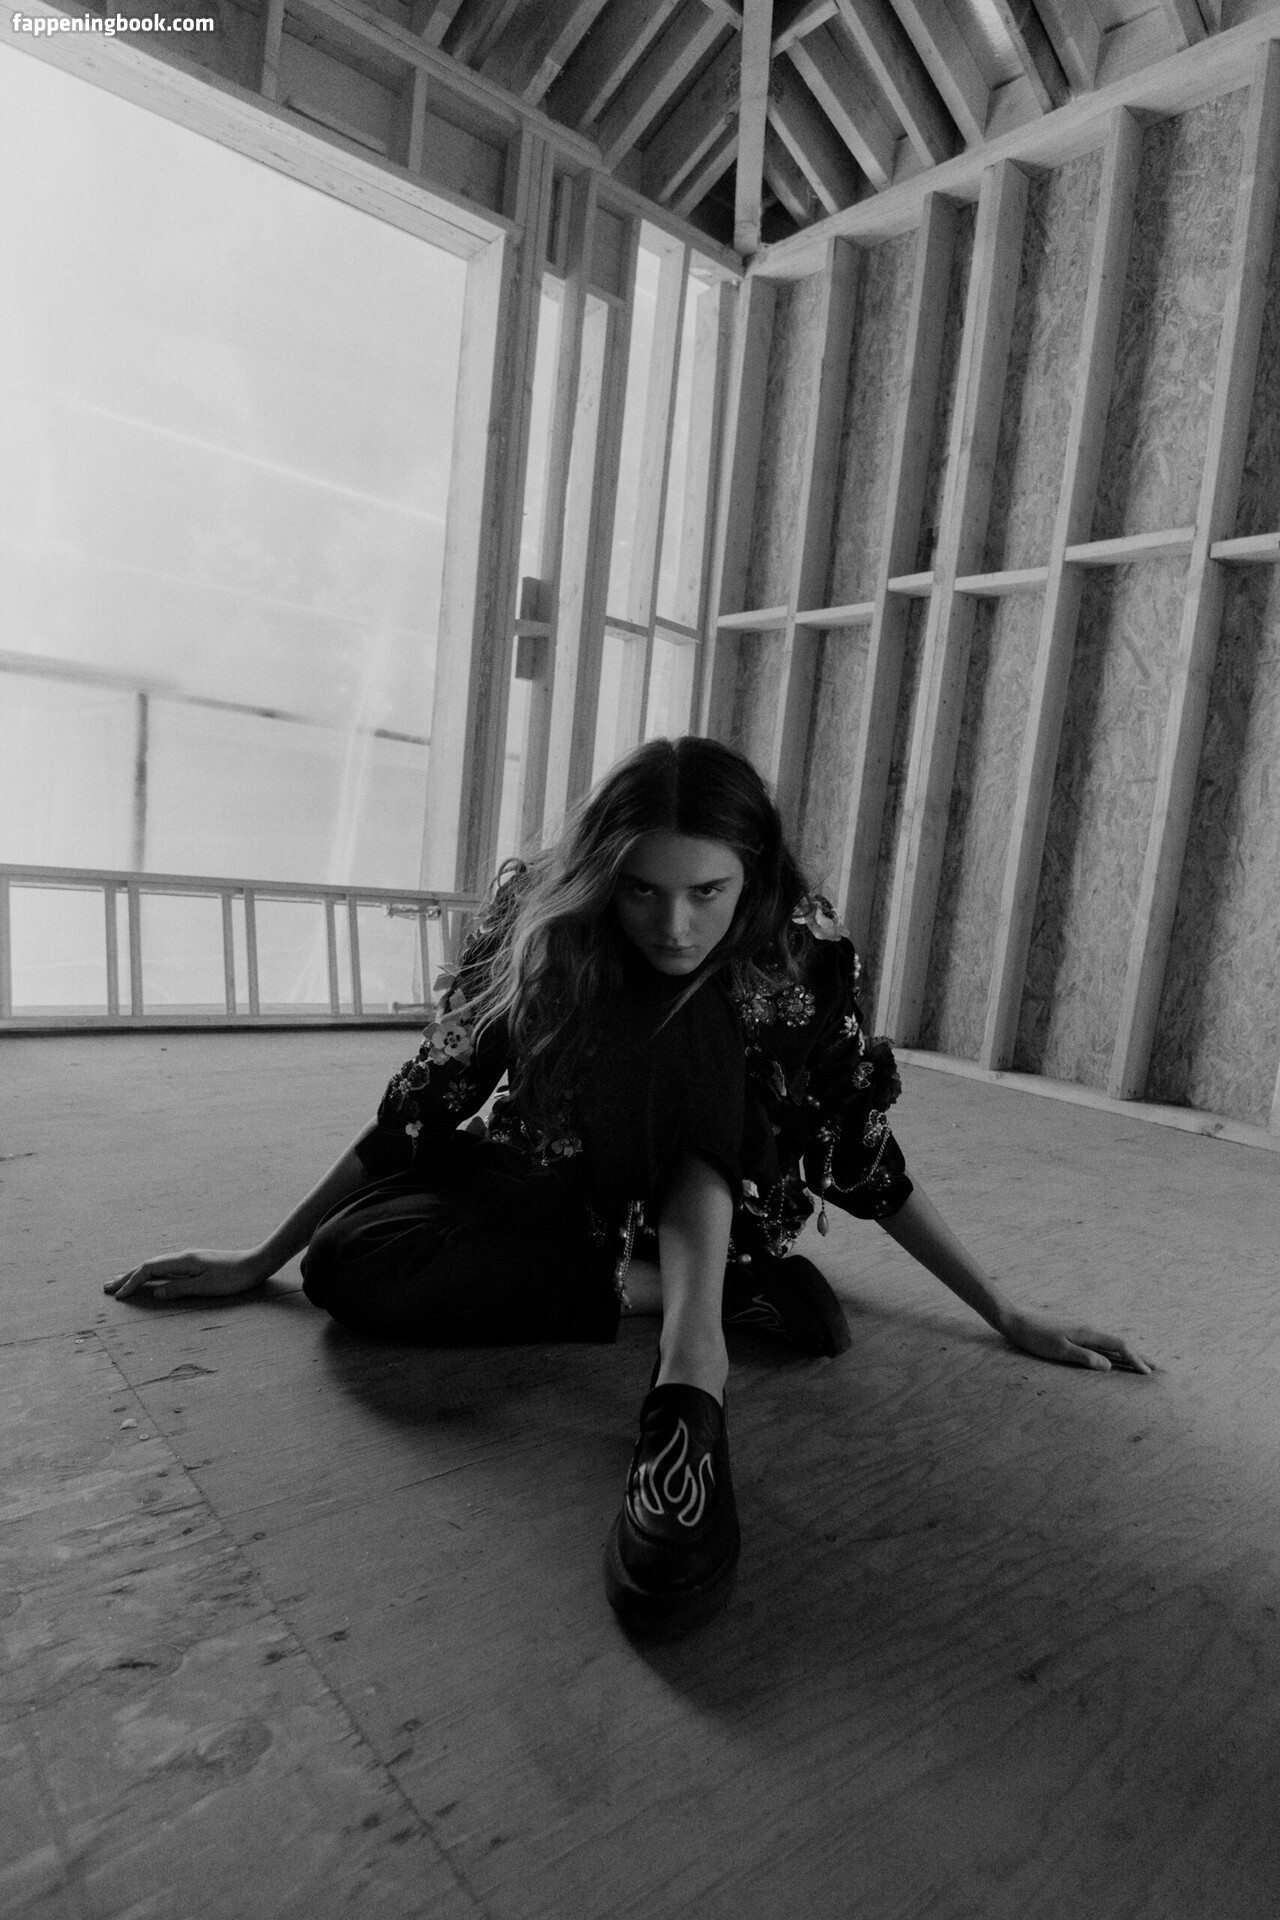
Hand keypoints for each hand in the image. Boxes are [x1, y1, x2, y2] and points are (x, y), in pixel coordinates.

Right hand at [104, 1248, 269, 1302]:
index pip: (149, 1269)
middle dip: (127, 1276)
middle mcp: (183, 1257)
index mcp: (183, 1261)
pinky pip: (165, 1267)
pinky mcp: (196, 1263)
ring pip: (156, 1265)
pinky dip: (151, 1273)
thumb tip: (155, 1292)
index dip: (132, 1282)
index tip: (119, 1296)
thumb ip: (179, 1289)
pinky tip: (150, 1277)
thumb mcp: (206, 1287)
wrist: (256, 1264)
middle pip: (148, 1264)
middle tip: (106, 1286)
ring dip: (137, 1273)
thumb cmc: (233, 1278)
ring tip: (121, 1281)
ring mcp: (189, 1258)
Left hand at [1001, 1307, 1151, 1373]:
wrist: (1015, 1321)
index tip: (1149, 1373)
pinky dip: (1112, 1353)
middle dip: (1138, 1356)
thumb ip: (1084, 1358)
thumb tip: (1110, 1367)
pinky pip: (1099, 1345)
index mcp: (1087, 1333)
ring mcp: (1081, 1331)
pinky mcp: (1073, 1334)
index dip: (1135, 1358)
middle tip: (1156, 1369)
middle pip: (1119, 1343)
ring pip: (1110, 1344)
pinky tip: (1112, 1359)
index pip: (1119, 1346)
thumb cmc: (1035, 1338)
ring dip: (1127, 1355)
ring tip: (1140, 1365)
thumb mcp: (1059, 1350)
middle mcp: (1088, 1330)